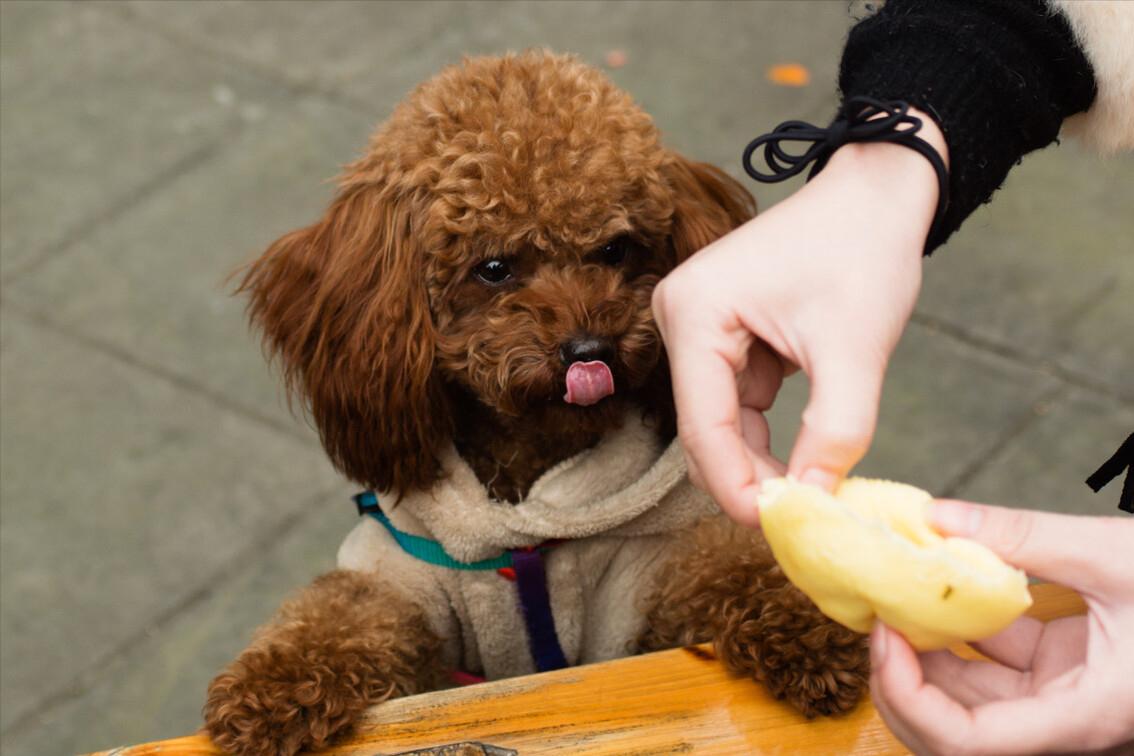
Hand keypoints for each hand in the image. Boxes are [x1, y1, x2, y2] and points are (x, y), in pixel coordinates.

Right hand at [653, 112, 944, 525]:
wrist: (878, 193)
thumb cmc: (864, 250)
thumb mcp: (855, 350)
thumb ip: (836, 433)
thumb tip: (814, 503)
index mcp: (695, 312)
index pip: (703, 424)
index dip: (736, 485)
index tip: (781, 530)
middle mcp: (680, 317)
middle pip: (703, 428)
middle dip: (748, 477)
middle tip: (800, 522)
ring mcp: (697, 326)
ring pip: (720, 422)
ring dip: (761, 458)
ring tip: (811, 490)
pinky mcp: (721, 335)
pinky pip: (737, 402)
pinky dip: (768, 432)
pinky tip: (803, 452)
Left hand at [871, 501, 1133, 754]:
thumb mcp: (1116, 555)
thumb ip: (1023, 536)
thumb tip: (935, 515)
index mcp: (1085, 715)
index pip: (969, 744)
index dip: (910, 701)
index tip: (884, 636)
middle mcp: (1066, 718)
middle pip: (954, 727)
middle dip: (900, 677)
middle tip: (872, 611)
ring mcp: (1062, 694)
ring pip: (968, 694)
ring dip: (924, 650)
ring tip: (894, 590)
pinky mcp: (1063, 666)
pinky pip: (995, 660)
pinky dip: (959, 627)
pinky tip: (935, 582)